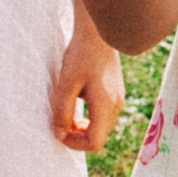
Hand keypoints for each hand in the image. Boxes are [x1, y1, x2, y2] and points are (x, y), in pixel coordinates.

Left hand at [50, 22, 125, 151]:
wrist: (98, 32)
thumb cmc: (81, 55)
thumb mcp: (67, 84)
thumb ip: (62, 112)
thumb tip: (59, 134)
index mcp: (105, 105)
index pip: (95, 142)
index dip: (74, 143)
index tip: (59, 131)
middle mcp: (116, 106)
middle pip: (99, 137)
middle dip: (78, 136)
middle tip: (60, 122)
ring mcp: (118, 99)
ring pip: (101, 127)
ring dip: (83, 127)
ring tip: (67, 112)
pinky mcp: (116, 93)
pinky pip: (103, 115)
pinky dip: (89, 117)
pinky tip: (77, 102)